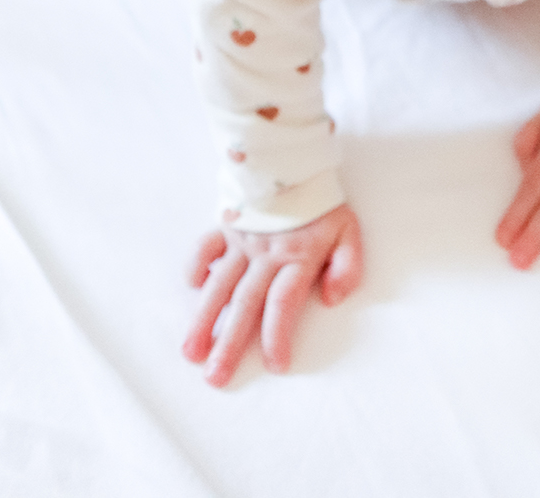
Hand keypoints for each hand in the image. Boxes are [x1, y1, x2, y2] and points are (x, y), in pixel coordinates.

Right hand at [182, 203, 362, 382]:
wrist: (297, 161)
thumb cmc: (323, 205)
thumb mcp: (348, 232)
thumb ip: (347, 267)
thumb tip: (332, 300)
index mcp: (297, 257)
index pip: (284, 302)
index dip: (278, 334)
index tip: (276, 365)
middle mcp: (266, 253)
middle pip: (246, 302)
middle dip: (230, 342)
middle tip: (215, 377)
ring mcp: (243, 240)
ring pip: (220, 284)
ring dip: (204, 318)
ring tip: (191, 351)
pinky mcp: (228, 225)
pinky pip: (206, 246)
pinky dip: (196, 265)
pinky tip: (192, 288)